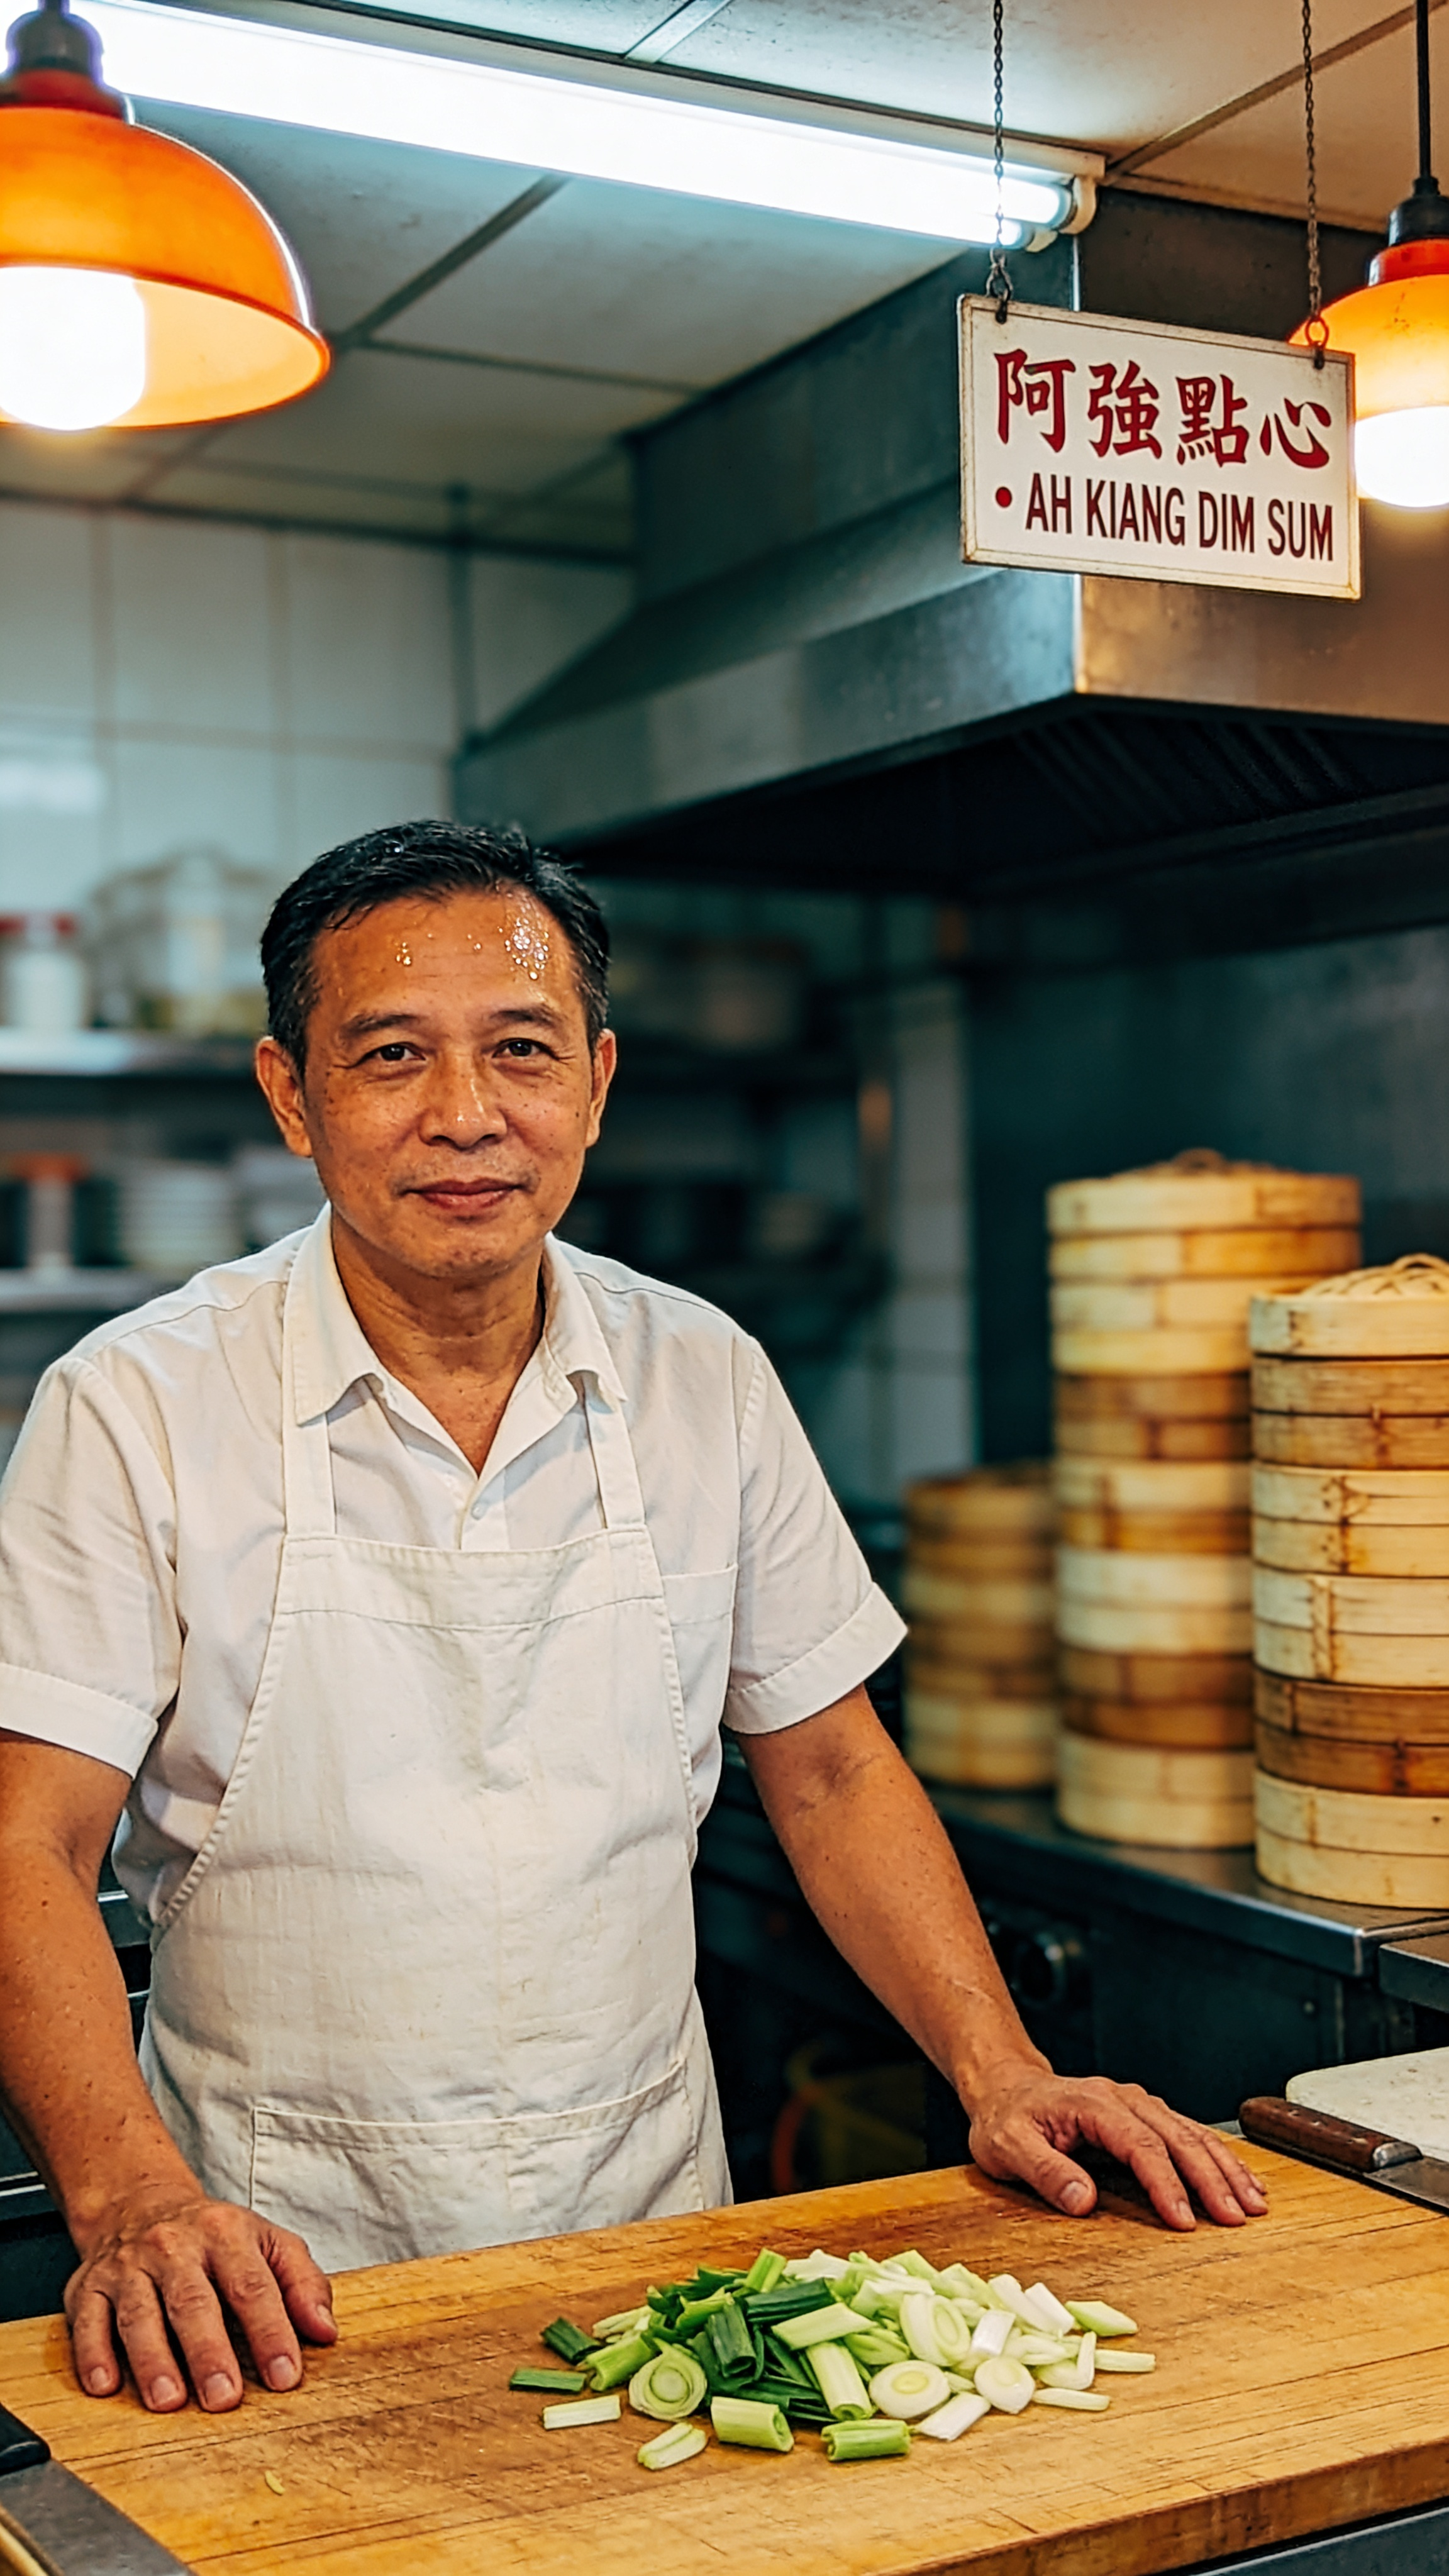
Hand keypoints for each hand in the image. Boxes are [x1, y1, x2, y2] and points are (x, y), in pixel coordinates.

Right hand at [66, 2188, 336, 2410]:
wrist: (139, 2204)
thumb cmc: (212, 2237)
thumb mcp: (267, 2242)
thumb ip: (302, 2283)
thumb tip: (326, 2330)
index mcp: (225, 2235)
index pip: (253, 2286)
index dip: (271, 2332)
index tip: (286, 2375)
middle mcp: (174, 2247)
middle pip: (194, 2302)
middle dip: (210, 2352)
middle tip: (225, 2398)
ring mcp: (128, 2267)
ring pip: (140, 2314)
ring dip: (153, 2360)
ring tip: (169, 2400)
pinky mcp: (88, 2287)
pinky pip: (88, 2321)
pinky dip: (94, 2354)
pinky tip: (106, 2384)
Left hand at [965, 2063, 1268, 2230]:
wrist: (1006, 2086)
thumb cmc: (1005, 2119)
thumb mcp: (1007, 2147)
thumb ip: (1044, 2171)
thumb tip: (1084, 2200)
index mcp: (1091, 2104)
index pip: (1139, 2144)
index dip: (1165, 2182)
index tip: (1184, 2220)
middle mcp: (1122, 2099)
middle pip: (1176, 2137)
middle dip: (1211, 2178)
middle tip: (1237, 2218)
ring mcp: (1137, 2104)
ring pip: (1191, 2133)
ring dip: (1225, 2167)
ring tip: (1253, 2203)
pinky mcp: (1144, 2114)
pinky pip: (1189, 2132)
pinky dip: (1218, 2156)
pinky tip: (1240, 2178)